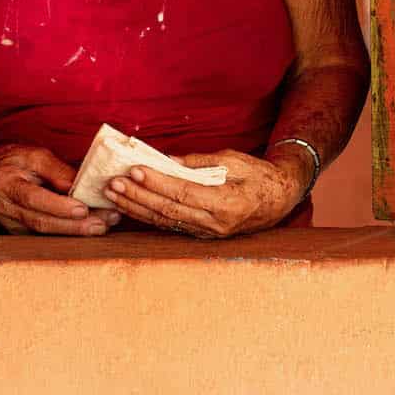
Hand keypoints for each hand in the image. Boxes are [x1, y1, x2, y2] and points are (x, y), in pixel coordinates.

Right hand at [0, 143, 119, 235]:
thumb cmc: (16, 160)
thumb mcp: (35, 155)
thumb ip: (58, 170)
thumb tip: (82, 187)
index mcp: (6, 183)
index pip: (32, 198)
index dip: (58, 206)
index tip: (83, 208)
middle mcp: (5, 208)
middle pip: (42, 222)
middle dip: (75, 225)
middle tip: (103, 223)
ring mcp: (10, 224)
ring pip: (46, 233)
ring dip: (77, 231)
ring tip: (103, 225)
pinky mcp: (18, 233)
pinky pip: (46, 236)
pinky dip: (68, 234)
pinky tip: (88, 229)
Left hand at [104, 149, 310, 238]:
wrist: (281, 199)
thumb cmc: (258, 175)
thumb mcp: (234, 160)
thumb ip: (200, 162)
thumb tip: (166, 161)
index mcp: (228, 204)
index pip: (184, 194)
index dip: (157, 183)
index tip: (135, 170)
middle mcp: (216, 224)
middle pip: (169, 211)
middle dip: (138, 197)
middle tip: (114, 184)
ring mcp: (209, 233)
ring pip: (166, 222)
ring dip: (136, 208)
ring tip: (113, 195)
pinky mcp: (203, 234)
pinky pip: (170, 225)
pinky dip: (147, 216)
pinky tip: (129, 207)